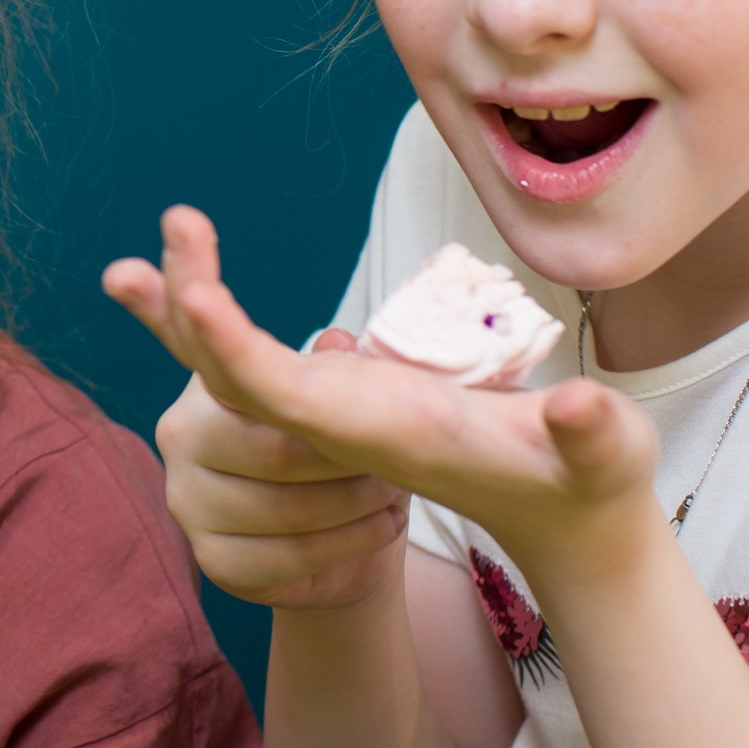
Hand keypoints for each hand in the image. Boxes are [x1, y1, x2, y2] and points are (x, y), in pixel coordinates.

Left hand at [106, 204, 661, 579]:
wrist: (561, 519)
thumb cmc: (585, 482)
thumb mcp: (603, 460)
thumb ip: (593, 436)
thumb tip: (575, 412)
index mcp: (381, 434)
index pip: (282, 398)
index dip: (233, 349)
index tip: (193, 297)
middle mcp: (339, 426)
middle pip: (235, 373)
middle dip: (191, 307)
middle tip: (170, 228)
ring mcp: (333, 412)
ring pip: (233, 365)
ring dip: (186, 306)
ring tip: (145, 247)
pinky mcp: (338, 396)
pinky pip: (253, 359)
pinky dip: (213, 321)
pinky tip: (180, 284)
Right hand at [110, 210, 407, 609]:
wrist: (344, 545)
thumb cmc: (341, 459)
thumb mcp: (342, 400)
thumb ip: (328, 366)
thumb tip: (333, 345)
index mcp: (210, 382)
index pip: (193, 327)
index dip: (183, 278)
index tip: (183, 219)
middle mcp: (180, 433)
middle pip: (271, 443)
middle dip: (346, 458)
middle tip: (387, 461)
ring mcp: (188, 498)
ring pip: (288, 504)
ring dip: (357, 503)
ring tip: (387, 498)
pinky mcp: (212, 558)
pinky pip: (290, 555)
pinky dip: (348, 545)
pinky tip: (374, 531)